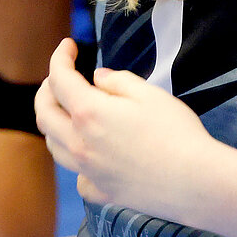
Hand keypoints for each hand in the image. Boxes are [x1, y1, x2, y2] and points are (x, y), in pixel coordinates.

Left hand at [37, 39, 214, 220]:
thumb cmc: (175, 131)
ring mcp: (86, 171)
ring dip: (54, 123)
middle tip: (61, 77)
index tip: (68, 45)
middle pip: (44, 114)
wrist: (193, 180)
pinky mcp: (99, 191)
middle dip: (47, 89)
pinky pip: (77, 174)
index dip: (60, 58)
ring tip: (68, 113)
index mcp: (89, 113)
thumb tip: (97, 79)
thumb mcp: (150, 94)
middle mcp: (78, 143)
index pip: (60, 80)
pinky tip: (92, 155)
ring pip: (53, 145)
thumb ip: (118, 81)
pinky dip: (77, 160)